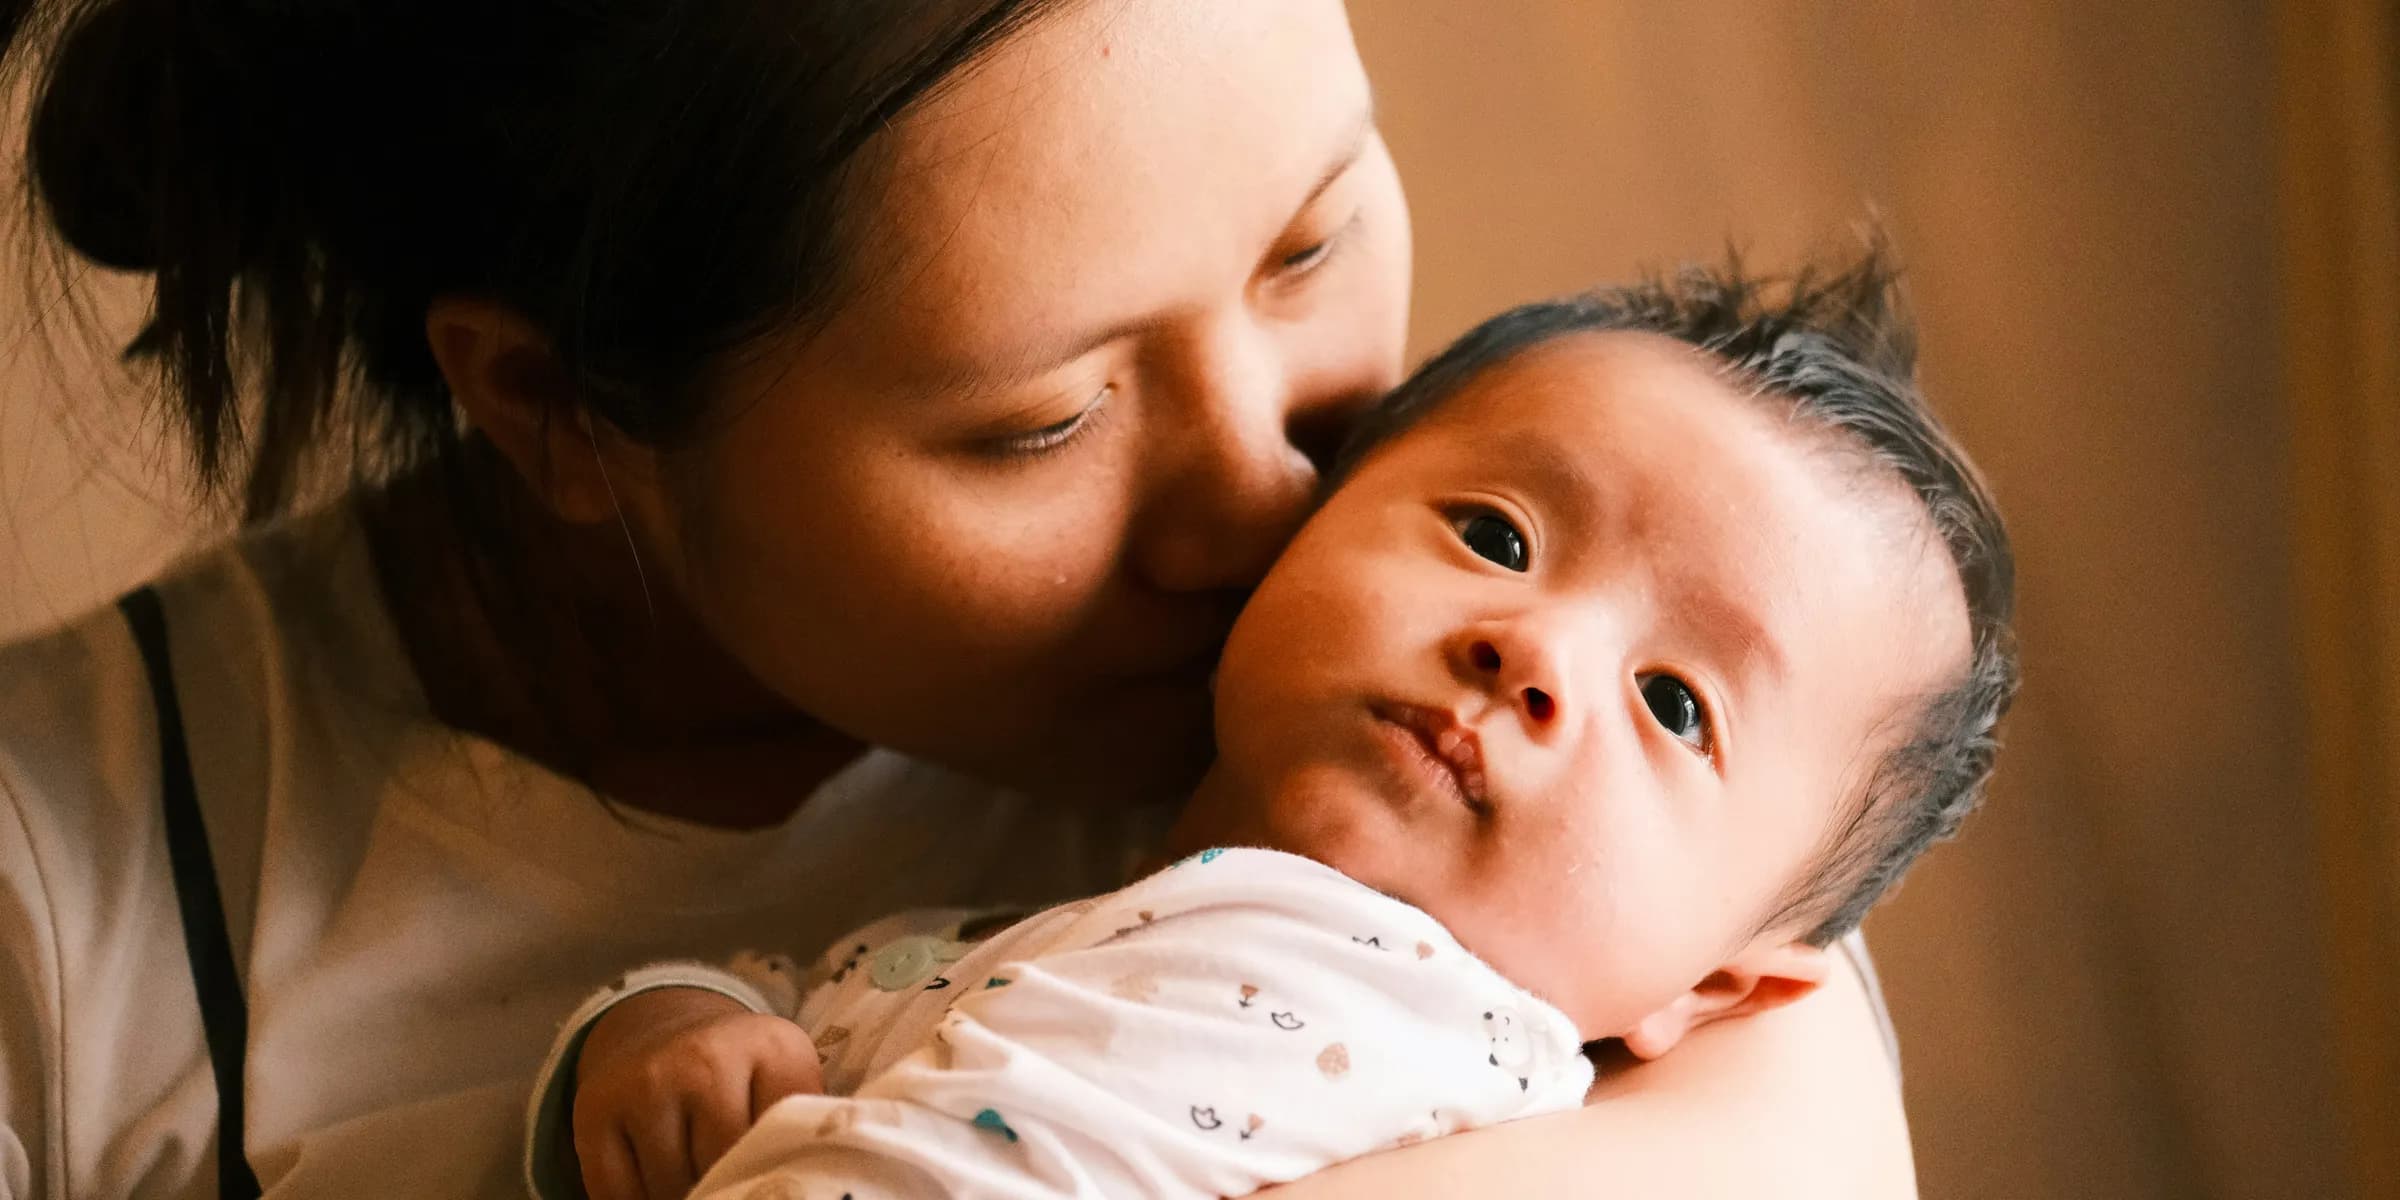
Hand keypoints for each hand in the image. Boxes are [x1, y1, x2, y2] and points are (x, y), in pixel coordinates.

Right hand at [572, 987, 824, 1199]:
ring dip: (684, 1199)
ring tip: (698, 1185)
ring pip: (670, 1187)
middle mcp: (706, 1057)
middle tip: (730, 1187)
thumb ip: (801, 1126)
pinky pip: (617, 1193)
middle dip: (728, 1190)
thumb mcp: (786, 1082)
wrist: (662, 1031)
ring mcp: (646, 1082)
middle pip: (723, 1167)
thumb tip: (805, 1186)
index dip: (776, 1173)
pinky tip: (656, 1188)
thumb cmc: (739, 1074)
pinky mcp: (596, 1108)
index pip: (783, 1140)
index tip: (772, 1180)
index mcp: (772, 1048)